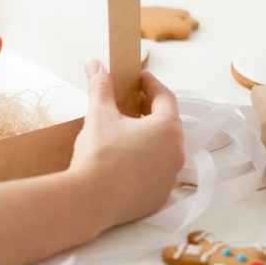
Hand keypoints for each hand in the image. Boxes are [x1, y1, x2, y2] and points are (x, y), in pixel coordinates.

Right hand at [69, 60, 183, 227]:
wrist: (90, 199)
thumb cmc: (99, 155)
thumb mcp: (99, 114)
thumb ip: (100, 87)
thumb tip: (95, 65)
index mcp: (166, 128)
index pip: (165, 97)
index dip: (151, 85)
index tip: (140, 79)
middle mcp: (175, 153)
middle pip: (167, 124)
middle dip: (150, 112)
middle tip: (132, 103)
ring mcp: (169, 178)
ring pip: (163, 150)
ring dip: (149, 139)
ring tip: (128, 134)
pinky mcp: (159, 197)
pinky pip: (157, 174)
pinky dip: (145, 165)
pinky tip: (126, 162)